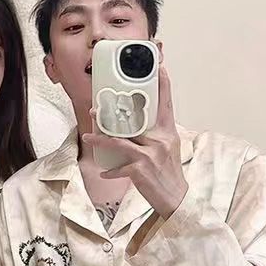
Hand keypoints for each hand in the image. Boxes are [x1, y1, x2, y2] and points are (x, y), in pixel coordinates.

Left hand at [83, 64, 187, 219]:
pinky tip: (103, 171)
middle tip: (95, 109)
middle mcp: (159, 140)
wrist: (176, 197)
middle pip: (133, 120)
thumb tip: (138, 123)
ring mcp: (149, 154)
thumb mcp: (169, 148)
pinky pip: (119, 167)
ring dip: (101, 139)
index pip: (166, 103)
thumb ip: (156, 134)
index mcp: (168, 132)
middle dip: (112, 114)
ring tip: (89, 136)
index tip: (159, 67)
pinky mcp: (140, 170)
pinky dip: (110, 170)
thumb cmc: (170, 173)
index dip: (163, 84)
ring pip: (120, 141)